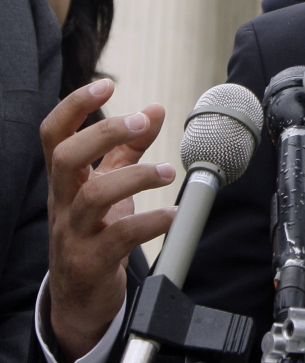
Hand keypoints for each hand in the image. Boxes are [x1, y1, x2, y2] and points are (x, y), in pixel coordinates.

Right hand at [39, 79, 175, 359]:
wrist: (81, 297)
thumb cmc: (96, 230)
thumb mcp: (109, 184)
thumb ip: (129, 148)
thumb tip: (155, 109)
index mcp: (65, 180)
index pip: (54, 135)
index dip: (74, 106)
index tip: (106, 85)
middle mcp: (63, 203)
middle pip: (64, 158)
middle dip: (103, 134)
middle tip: (140, 122)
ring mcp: (73, 233)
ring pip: (93, 196)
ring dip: (137, 176)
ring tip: (168, 171)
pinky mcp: (92, 262)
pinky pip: (119, 238)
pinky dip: (150, 222)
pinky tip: (172, 214)